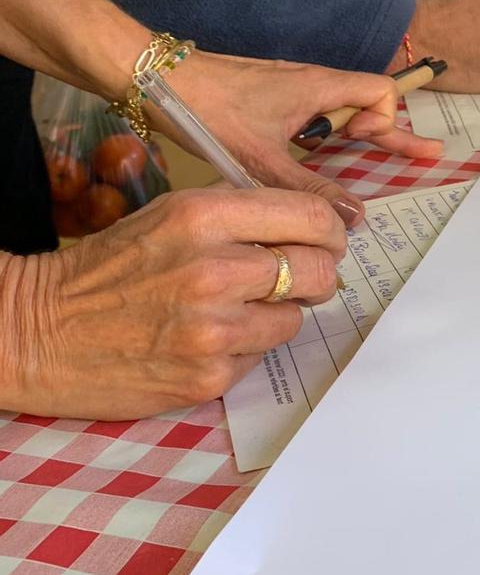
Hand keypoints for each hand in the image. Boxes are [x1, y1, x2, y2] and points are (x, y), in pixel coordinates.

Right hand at [0, 188, 345, 419]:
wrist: (37, 332)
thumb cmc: (110, 269)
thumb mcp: (172, 216)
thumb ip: (241, 216)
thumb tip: (315, 226)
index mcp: (205, 217)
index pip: (311, 216)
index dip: (329, 230)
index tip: (327, 240)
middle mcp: (215, 269)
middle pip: (318, 269)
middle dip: (316, 273)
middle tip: (297, 278)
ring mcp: (214, 328)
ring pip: (296, 317)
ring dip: (277, 314)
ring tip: (234, 310)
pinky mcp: (210, 376)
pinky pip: (261, 356)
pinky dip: (245, 348)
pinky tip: (207, 340)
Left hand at [153, 52, 443, 226]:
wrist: (152, 74)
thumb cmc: (207, 108)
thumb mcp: (261, 158)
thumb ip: (309, 188)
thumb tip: (355, 218)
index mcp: (318, 88)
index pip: (380, 93)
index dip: (385, 121)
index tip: (362, 146)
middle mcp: (311, 85)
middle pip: (369, 105)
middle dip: (395, 133)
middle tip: (429, 156)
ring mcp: (291, 91)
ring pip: (342, 114)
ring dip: (361, 137)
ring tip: (386, 160)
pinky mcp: (271, 100)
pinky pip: (316, 119)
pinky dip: (329, 139)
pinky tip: (321, 161)